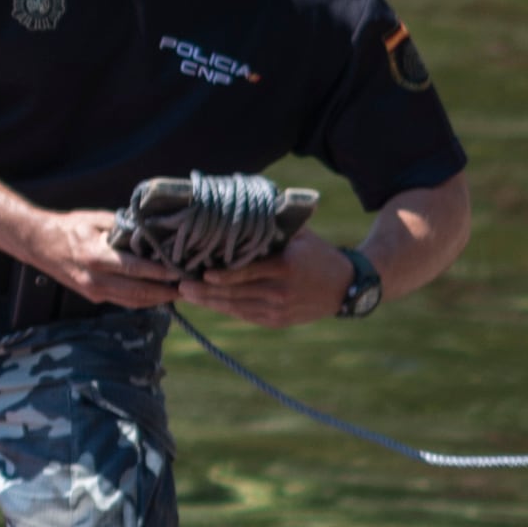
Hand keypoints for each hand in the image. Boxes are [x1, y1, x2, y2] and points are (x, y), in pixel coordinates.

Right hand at [19, 205, 192, 313]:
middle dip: (164, 292)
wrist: (39, 244)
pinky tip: (157, 295)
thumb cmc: (70, 226)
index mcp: (95, 256)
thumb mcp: (97, 219)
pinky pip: (122, 302)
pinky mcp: (92, 297)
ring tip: (176, 294)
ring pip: (131, 302)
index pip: (134, 269)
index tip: (179, 272)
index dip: (159, 273)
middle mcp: (94, 279)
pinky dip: (142, 301)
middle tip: (186, 287)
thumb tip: (153, 230)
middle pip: (137, 292)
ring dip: (156, 300)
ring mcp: (93, 291)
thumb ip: (124, 227)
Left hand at [193, 233, 351, 329]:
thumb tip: (248, 204)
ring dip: (210, 302)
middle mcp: (280, 292)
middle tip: (182, 285)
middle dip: (205, 291)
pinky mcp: (276, 322)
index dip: (222, 275)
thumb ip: (274, 225)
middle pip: (235, 293)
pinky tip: (209, 302)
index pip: (247, 272)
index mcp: (285, 267)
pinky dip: (225, 309)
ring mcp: (278, 310)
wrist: (346, 287)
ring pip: (236, 307)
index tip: (201, 272)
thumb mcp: (300, 235)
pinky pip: (245, 316)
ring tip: (188, 294)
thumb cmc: (317, 254)